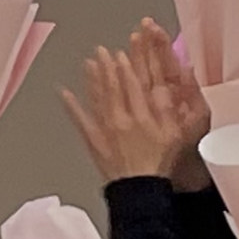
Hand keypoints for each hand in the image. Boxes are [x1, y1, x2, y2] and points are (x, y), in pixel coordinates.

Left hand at [65, 22, 207, 187]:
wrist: (140, 188)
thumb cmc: (159, 163)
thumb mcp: (174, 134)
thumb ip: (167, 108)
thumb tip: (163, 85)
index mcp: (143, 115)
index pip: (134, 83)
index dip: (128, 66)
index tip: (123, 51)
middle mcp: (122, 118)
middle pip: (114, 86)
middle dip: (108, 66)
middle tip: (102, 50)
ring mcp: (105, 128)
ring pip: (97, 97)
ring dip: (92, 79)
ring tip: (88, 62)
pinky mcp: (93, 140)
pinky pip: (80, 119)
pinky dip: (71, 105)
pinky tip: (64, 92)